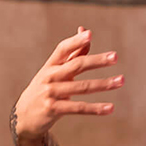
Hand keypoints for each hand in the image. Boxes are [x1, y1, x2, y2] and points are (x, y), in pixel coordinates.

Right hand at [12, 27, 122, 143]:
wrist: (24, 116)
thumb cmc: (46, 88)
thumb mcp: (55, 71)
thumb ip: (72, 53)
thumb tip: (84, 30)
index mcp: (51, 65)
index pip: (63, 49)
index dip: (75, 41)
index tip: (90, 34)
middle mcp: (50, 76)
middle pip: (76, 65)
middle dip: (97, 61)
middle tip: (115, 57)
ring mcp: (51, 93)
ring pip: (82, 87)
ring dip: (103, 84)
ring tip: (121, 81)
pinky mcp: (54, 109)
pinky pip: (78, 108)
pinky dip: (95, 108)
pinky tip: (110, 108)